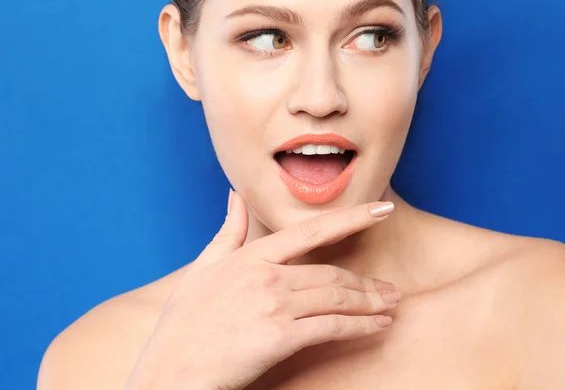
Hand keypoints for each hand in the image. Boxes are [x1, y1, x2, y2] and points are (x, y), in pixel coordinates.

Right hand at [126, 191, 399, 389]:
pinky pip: (331, 327)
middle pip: (332, 273)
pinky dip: (360, 325)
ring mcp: (274, 305)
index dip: (352, 218)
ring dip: (369, 302)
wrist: (171, 371)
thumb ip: (228, 232)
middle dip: (367, 282)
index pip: (312, 231)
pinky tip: (378, 326)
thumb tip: (236, 195)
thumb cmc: (184, 324)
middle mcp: (267, 276)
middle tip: (391, 289)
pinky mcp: (280, 337)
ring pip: (337, 297)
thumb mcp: (202, 269)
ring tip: (391, 305)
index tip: (382, 210)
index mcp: (251, 256)